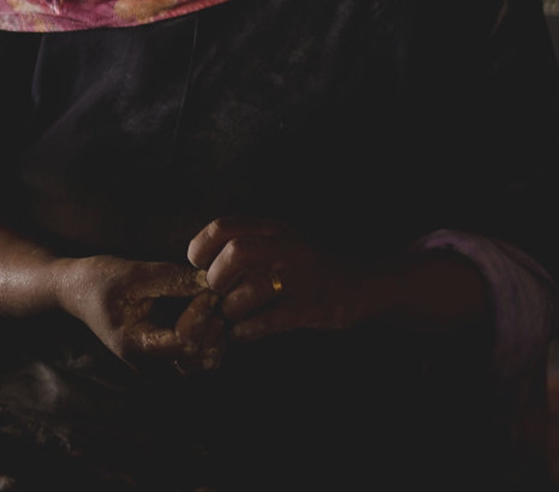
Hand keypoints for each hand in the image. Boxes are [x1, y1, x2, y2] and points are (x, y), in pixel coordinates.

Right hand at [58, 254, 226, 369]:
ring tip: (214, 302)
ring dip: (216, 334)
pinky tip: (209, 308)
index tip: (208, 287)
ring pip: (203, 363)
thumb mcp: (132, 272)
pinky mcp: (166, 354)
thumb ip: (171, 278)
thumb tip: (210, 281)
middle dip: (214, 327)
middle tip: (217, 295)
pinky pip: (199, 356)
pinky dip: (211, 336)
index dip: (200, 314)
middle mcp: (149, 363)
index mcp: (135, 345)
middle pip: (198, 361)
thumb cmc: (100, 280)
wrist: (79, 291)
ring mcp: (158, 362)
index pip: (183, 343)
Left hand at [187, 217, 375, 341]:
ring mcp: (299, 278)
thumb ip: (244, 245)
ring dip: (231, 309)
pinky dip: (245, 331)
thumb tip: (198, 268)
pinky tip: (242, 333)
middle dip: (216, 276)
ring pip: (250, 290)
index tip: (198, 264)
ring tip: (230, 316)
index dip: (201, 247)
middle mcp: (285, 247)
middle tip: (216, 292)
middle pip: (236, 253)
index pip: (224, 226)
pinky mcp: (308, 308)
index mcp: (272, 229)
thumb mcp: (278, 242)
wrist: (360, 286)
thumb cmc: (306, 267)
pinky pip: (265, 322)